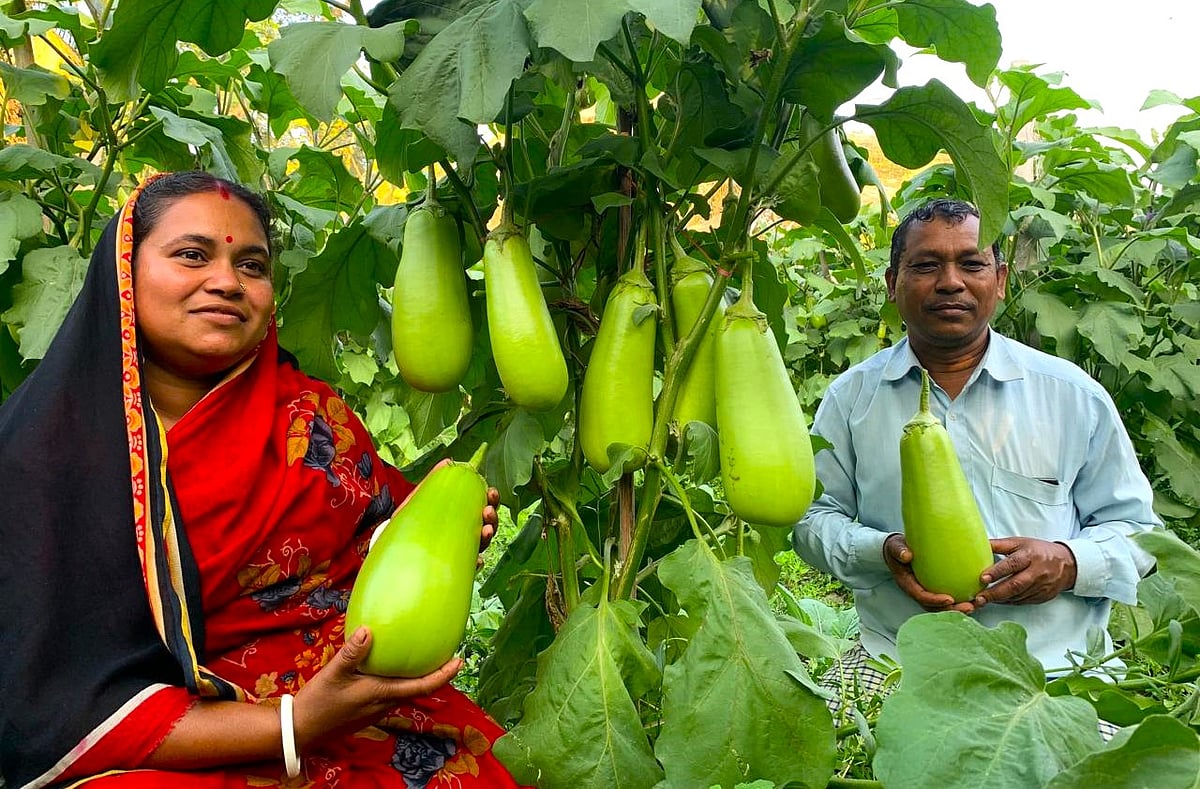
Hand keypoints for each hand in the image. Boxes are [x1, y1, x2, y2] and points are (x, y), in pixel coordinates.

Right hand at [292, 626, 461, 750]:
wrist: (301, 730)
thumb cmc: (318, 703)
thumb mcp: (333, 674)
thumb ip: (352, 653)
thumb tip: (367, 630)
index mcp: (382, 694)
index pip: (423, 686)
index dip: (443, 675)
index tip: (459, 661)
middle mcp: (385, 703)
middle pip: (419, 689)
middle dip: (435, 674)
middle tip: (446, 653)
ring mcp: (377, 709)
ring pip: (405, 691)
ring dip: (418, 677)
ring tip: (423, 657)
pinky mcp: (368, 710)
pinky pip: (392, 694)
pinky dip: (400, 680)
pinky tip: (391, 668)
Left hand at [416, 459, 499, 568]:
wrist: (389, 553)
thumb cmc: (408, 526)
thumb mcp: (418, 501)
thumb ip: (433, 483)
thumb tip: (448, 461)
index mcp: (458, 518)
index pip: (480, 508)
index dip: (490, 500)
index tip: (491, 492)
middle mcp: (462, 536)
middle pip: (486, 526)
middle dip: (492, 517)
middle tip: (488, 511)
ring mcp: (459, 555)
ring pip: (481, 545)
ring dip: (488, 536)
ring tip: (485, 530)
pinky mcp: (452, 570)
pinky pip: (469, 569)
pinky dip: (476, 564)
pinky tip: (477, 560)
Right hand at [883, 533, 976, 613]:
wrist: (897, 551)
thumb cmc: (896, 550)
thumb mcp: (895, 547)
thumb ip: (899, 551)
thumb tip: (907, 555)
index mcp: (908, 584)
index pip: (922, 596)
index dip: (935, 600)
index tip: (950, 599)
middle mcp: (917, 591)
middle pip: (934, 607)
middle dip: (952, 610)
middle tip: (969, 607)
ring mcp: (925, 591)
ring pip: (942, 606)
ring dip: (958, 608)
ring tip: (975, 605)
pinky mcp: (933, 588)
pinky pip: (946, 598)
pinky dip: (959, 600)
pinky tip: (973, 596)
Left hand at [973, 537, 1075, 606]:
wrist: (1067, 565)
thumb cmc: (1039, 551)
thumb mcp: (1020, 543)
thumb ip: (999, 545)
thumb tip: (977, 544)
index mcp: (1030, 556)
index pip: (1013, 564)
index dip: (997, 571)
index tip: (983, 578)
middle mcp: (1037, 572)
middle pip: (1015, 585)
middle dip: (995, 592)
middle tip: (979, 597)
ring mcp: (1041, 587)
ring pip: (1018, 596)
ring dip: (999, 599)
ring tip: (983, 600)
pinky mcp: (1042, 597)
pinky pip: (1022, 601)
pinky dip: (1008, 602)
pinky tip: (997, 601)